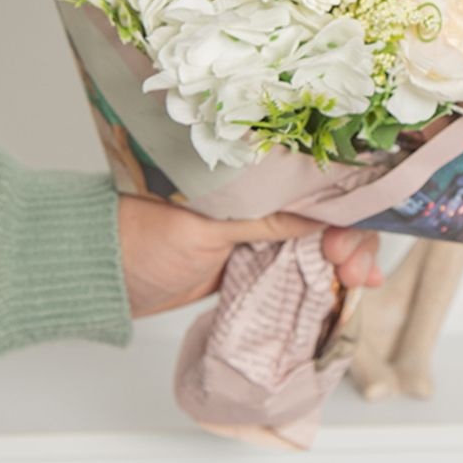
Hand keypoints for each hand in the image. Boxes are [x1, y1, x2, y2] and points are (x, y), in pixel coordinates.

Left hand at [118, 195, 382, 317]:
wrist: (102, 277)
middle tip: (353, 273)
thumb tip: (324, 218)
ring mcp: (258, 232)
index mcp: (250, 174)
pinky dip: (326, 278)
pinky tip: (349, 289)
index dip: (346, 209)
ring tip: (360, 283)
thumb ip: (264, 219)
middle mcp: (261, 198)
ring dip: (348, 261)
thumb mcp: (207, 228)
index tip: (345, 245)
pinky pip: (300, 267)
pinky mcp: (251, 263)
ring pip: (321, 242)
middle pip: (328, 213)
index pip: (316, 181)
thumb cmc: (140, 237)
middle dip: (354, 240)